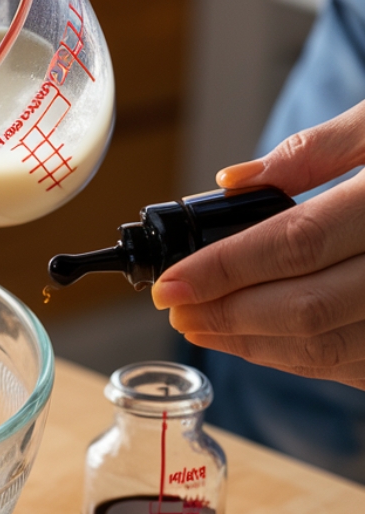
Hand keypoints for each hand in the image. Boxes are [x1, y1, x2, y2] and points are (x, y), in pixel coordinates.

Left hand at [152, 99, 364, 388]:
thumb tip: (232, 181)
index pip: (298, 243)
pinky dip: (296, 356)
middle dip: (226, 314)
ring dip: (252, 343)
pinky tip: (257, 340)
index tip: (168, 283)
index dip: (223, 269)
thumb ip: (319, 150)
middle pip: (306, 308)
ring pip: (327, 347)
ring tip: (202, 324)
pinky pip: (352, 363)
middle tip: (175, 308)